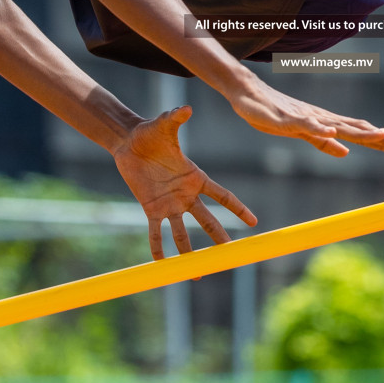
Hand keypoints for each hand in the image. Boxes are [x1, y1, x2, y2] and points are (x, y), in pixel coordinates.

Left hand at [112, 106, 256, 258]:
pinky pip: (156, 232)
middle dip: (218, 237)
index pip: (222, 196)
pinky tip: (162, 265)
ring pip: (183, 233)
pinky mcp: (152, 208)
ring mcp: (170, 204)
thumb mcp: (164, 124)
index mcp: (196, 177)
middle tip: (230, 255)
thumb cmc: (151, 132)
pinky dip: (158, 247)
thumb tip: (185, 108)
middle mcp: (186, 195)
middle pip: (207, 220)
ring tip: (197, 274)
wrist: (129, 142)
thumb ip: (176, 117)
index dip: (238, 209)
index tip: (254, 224)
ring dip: (189, 254)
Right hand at [226, 78, 383, 156]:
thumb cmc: (275, 113)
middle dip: (381, 138)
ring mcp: (307, 117)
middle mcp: (322, 118)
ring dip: (359, 130)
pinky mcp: (289, 119)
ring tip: (380, 134)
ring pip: (338, 125)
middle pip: (357, 129)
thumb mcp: (303, 133)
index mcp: (327, 123)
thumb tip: (345, 152)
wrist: (249, 94)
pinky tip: (333, 131)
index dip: (381, 140)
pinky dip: (321, 128)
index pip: (360, 132)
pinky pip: (307, 124)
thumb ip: (323, 142)